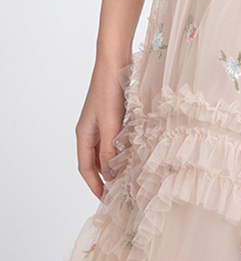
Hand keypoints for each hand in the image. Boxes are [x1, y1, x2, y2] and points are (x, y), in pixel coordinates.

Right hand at [75, 58, 128, 198]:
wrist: (115, 61)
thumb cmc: (108, 90)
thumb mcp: (110, 123)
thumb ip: (109, 150)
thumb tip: (110, 175)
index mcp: (84, 134)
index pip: (85, 168)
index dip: (95, 185)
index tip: (106, 200)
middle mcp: (91, 129)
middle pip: (95, 160)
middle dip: (106, 177)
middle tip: (121, 191)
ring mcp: (103, 121)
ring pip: (107, 149)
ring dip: (116, 162)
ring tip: (130, 175)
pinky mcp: (114, 113)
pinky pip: (117, 137)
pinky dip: (123, 147)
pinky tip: (136, 151)